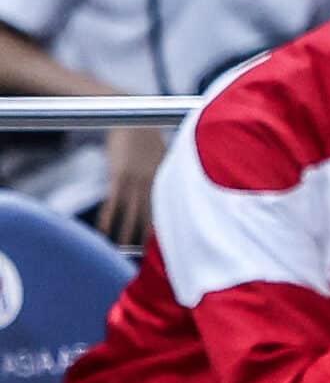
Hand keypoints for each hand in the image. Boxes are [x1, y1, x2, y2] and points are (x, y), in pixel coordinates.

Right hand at [97, 125, 165, 245]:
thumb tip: (174, 194)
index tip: (172, 250)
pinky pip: (112, 205)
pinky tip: (103, 234)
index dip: (170, 232)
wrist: (132, 119)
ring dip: (126, 237)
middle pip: (153, 219)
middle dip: (150, 241)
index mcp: (168, 181)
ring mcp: (136, 182)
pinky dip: (107, 221)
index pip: (170, 212)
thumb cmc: (148, 140)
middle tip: (149, 262)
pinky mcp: (119, 178)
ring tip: (122, 254)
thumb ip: (168, 177)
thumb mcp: (165, 159)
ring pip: (132, 217)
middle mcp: (155, 185)